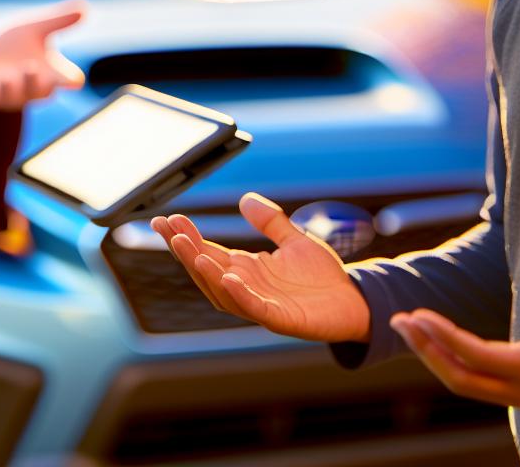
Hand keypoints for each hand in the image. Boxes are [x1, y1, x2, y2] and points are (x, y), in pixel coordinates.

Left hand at [0, 0, 86, 116]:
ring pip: (11, 96)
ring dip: (11, 87)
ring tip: (9, 77)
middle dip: (36, 82)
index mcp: (47, 74)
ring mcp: (4, 94)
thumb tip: (85, 8)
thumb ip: (58, 22)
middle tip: (32, 67)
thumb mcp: (33, 32)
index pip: (66, 80)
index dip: (71, 81)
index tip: (75, 80)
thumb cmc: (13, 51)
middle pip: (39, 92)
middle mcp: (29, 88)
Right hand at [150, 193, 371, 342]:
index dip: (186, 237)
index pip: (207, 252)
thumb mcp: (295, 240)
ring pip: (223, 292)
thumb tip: (245, 199)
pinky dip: (240, 295)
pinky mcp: (282, 319)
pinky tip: (229, 278)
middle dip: (186, 252)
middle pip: (207, 271)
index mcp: (245, 269)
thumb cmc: (323, 277)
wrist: (354, 301)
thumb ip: (272, 222)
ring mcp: (262, 305)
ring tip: (190, 251)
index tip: (165, 219)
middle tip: (169, 230)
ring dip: (206, 273)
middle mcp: (246, 288)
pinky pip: (255, 308)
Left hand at [391, 253, 519, 429]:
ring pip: (468, 384)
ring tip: (412, 329)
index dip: (444, 336)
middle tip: (398, 320)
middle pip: (460, 378)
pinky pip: (479, 384)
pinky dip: (454, 365)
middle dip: (426, 350)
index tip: (417, 313)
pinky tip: (445, 344)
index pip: (478, 356)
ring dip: (436, 358)